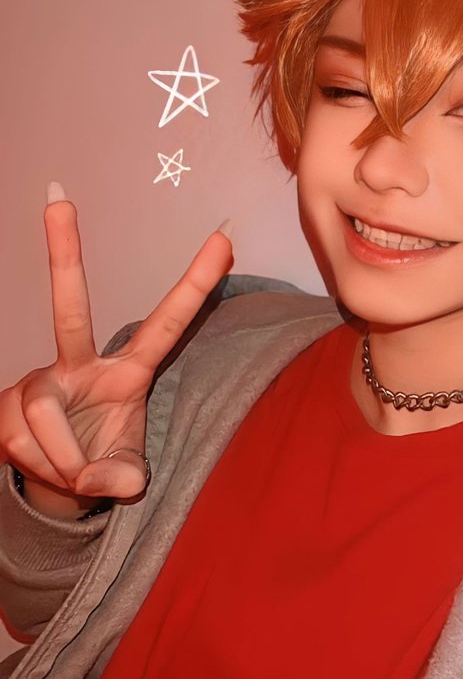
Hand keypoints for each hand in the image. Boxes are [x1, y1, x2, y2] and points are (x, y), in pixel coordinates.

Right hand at [0, 186, 233, 509]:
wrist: (55, 481)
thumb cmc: (101, 461)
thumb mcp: (126, 474)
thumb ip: (121, 477)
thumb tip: (95, 479)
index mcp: (126, 372)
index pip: (166, 325)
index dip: (196, 285)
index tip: (225, 237)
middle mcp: (77, 365)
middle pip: (69, 308)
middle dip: (64, 253)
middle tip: (58, 197)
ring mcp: (38, 382)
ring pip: (45, 423)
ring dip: (66, 464)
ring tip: (75, 473)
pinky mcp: (8, 405)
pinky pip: (28, 443)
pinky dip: (48, 471)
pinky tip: (47, 468)